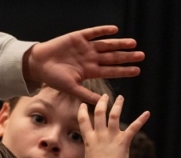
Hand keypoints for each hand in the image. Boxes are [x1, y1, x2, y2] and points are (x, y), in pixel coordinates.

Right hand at [23, 26, 143, 103]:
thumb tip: (103, 103)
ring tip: (133, 43)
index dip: (124, 71)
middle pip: (112, 57)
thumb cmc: (53, 78)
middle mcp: (90, 58)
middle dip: (126, 57)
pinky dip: (103, 31)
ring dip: (119, 44)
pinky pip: (93, 33)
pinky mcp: (78, 37)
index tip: (137, 71)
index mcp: (90, 71)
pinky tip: (115, 30)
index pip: (111, 71)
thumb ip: (87, 95)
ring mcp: (85, 47)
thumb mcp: (72, 89)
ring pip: (106, 45)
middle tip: (141, 56)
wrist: (39, 64)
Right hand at [66, 94, 149, 157]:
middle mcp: (100, 135)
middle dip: (101, 103)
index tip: (82, 104)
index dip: (82, 111)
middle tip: (104, 96)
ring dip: (117, 105)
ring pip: (114, 115)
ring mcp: (112, 136)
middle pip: (99, 113)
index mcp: (89, 140)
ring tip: (120, 97)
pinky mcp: (123, 140)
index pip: (83, 121)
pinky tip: (147, 113)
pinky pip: (133, 128)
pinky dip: (141, 120)